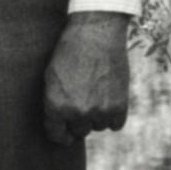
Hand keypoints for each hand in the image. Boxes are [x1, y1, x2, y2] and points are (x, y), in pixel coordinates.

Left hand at [43, 11, 129, 145]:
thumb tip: (61, 125)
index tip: (65, 133)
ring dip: (97, 115)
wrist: (96, 34)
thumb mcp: (51, 77)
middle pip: (79, 131)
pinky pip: (116, 124)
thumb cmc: (69, 52)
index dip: (60, 134)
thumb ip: (53, 104)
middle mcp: (77, 113)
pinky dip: (114, 115)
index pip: (57, 135)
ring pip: (98, 126)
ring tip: (96, 92)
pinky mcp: (119, 106)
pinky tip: (109, 98)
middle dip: (79, 120)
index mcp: (56, 106)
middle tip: (83, 101)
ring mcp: (99, 111)